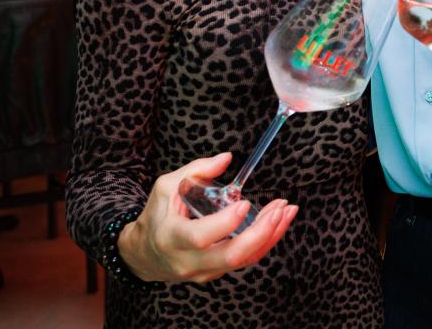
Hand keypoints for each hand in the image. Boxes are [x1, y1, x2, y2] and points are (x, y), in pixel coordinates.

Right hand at [117, 152, 297, 283]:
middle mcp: (188, 260)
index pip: (200, 237)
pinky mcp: (216, 272)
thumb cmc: (157, 216)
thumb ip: (196, 170)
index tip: (245, 202)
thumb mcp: (166, 187)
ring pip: (243, 260)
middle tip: (279, 208)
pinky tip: (279, 222)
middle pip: (231, 255)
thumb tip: (226, 158)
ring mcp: (204, 270)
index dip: (225, 222)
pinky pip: (245, 261)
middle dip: (260, 232)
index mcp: (171, 237)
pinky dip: (266, 242)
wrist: (144, 254)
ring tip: (287, 211)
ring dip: (270, 235)